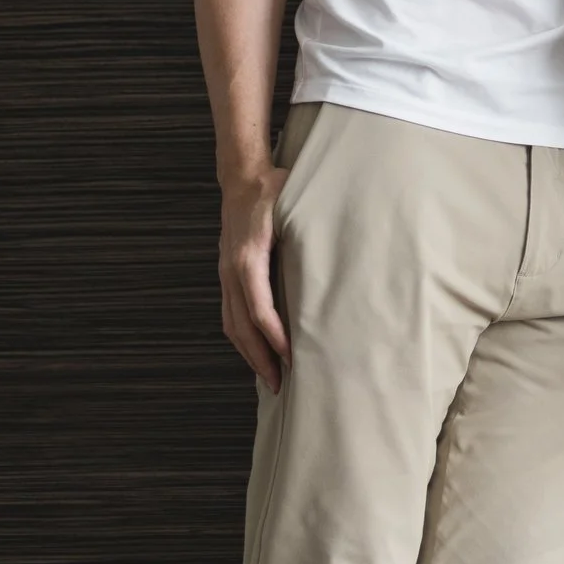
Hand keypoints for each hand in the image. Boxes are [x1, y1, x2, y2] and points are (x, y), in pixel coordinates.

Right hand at [218, 168, 290, 391]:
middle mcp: (232, 271)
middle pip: (242, 326)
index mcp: (248, 258)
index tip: (291, 357)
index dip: (274, 337)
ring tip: (268, 377)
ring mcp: (225, 274)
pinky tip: (256, 350)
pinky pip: (230, 313)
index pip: (260, 309)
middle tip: (280, 384)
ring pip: (232, 324)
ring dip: (248, 354)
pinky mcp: (227, 274)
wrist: (243, 178)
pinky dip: (241, 337)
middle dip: (260, 358)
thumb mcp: (294, 209)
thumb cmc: (274, 191)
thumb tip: (338, 257)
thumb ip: (308, 235)